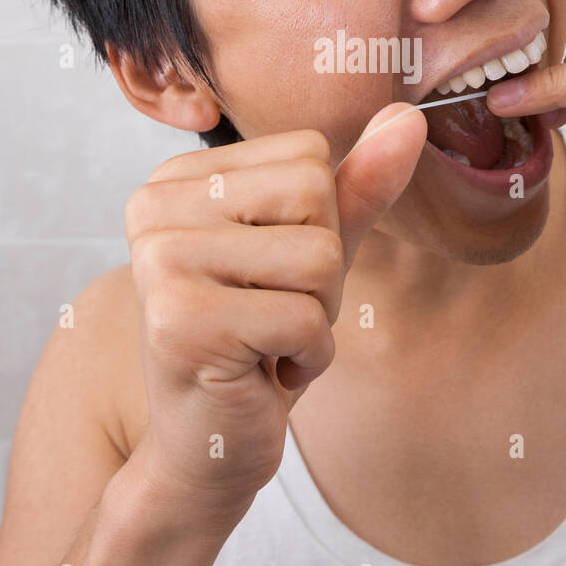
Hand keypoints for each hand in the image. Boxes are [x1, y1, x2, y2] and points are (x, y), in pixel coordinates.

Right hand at [124, 103, 426, 529]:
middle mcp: (155, 206)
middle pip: (315, 196)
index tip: (271, 274)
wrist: (208, 447)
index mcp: (179, 176)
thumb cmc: (260, 341)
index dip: (318, 224)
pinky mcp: (179, 321)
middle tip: (271, 314)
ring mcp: (160, 261)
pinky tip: (263, 373)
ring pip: (319, 256)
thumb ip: (357, 185)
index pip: (309, 155)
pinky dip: (309, 357)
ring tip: (267, 341)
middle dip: (323, 270)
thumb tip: (410, 117)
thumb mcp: (315, 252)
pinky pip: (306, 318)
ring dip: (317, 316)